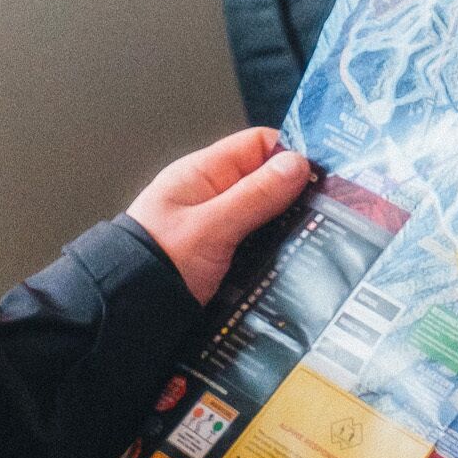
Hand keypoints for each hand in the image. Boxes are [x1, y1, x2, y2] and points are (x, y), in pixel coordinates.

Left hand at [131, 126, 314, 300]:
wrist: (126, 312)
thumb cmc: (157, 263)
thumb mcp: (212, 226)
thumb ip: (255, 195)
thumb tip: (297, 163)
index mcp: (202, 173)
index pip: (257, 145)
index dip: (290, 152)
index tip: (324, 173)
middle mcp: (211, 194)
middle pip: (265, 181)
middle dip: (295, 194)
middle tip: (331, 211)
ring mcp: (216, 225)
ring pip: (264, 215)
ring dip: (286, 226)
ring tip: (319, 238)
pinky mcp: (220, 254)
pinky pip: (256, 242)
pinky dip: (273, 249)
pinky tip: (293, 261)